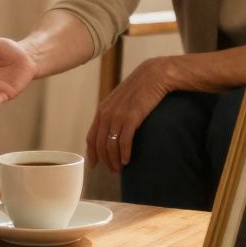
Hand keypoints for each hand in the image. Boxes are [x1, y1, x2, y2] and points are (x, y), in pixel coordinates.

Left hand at [86, 56, 172, 172]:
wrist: (154, 75)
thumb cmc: (140, 88)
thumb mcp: (121, 99)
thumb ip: (114, 112)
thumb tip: (113, 130)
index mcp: (102, 109)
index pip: (91, 136)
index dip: (92, 153)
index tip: (94, 165)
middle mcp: (107, 113)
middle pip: (100, 144)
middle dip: (104, 161)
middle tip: (112, 171)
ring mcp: (118, 115)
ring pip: (110, 145)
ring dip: (114, 160)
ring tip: (120, 169)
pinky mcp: (132, 117)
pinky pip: (124, 141)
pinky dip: (124, 153)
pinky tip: (127, 161)